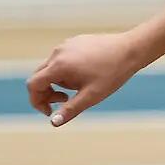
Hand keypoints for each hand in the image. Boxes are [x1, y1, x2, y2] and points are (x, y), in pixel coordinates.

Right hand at [26, 31, 141, 126]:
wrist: (130, 49)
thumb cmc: (113, 73)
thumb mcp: (91, 96)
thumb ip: (70, 109)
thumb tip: (53, 122)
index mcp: (59, 65)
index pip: (33, 85)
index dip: (37, 102)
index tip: (50, 112)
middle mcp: (58, 52)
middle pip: (40, 76)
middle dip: (47, 92)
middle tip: (65, 100)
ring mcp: (66, 45)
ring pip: (52, 67)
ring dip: (59, 81)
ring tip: (81, 86)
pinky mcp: (74, 41)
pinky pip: (62, 58)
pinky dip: (66, 70)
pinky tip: (86, 75)